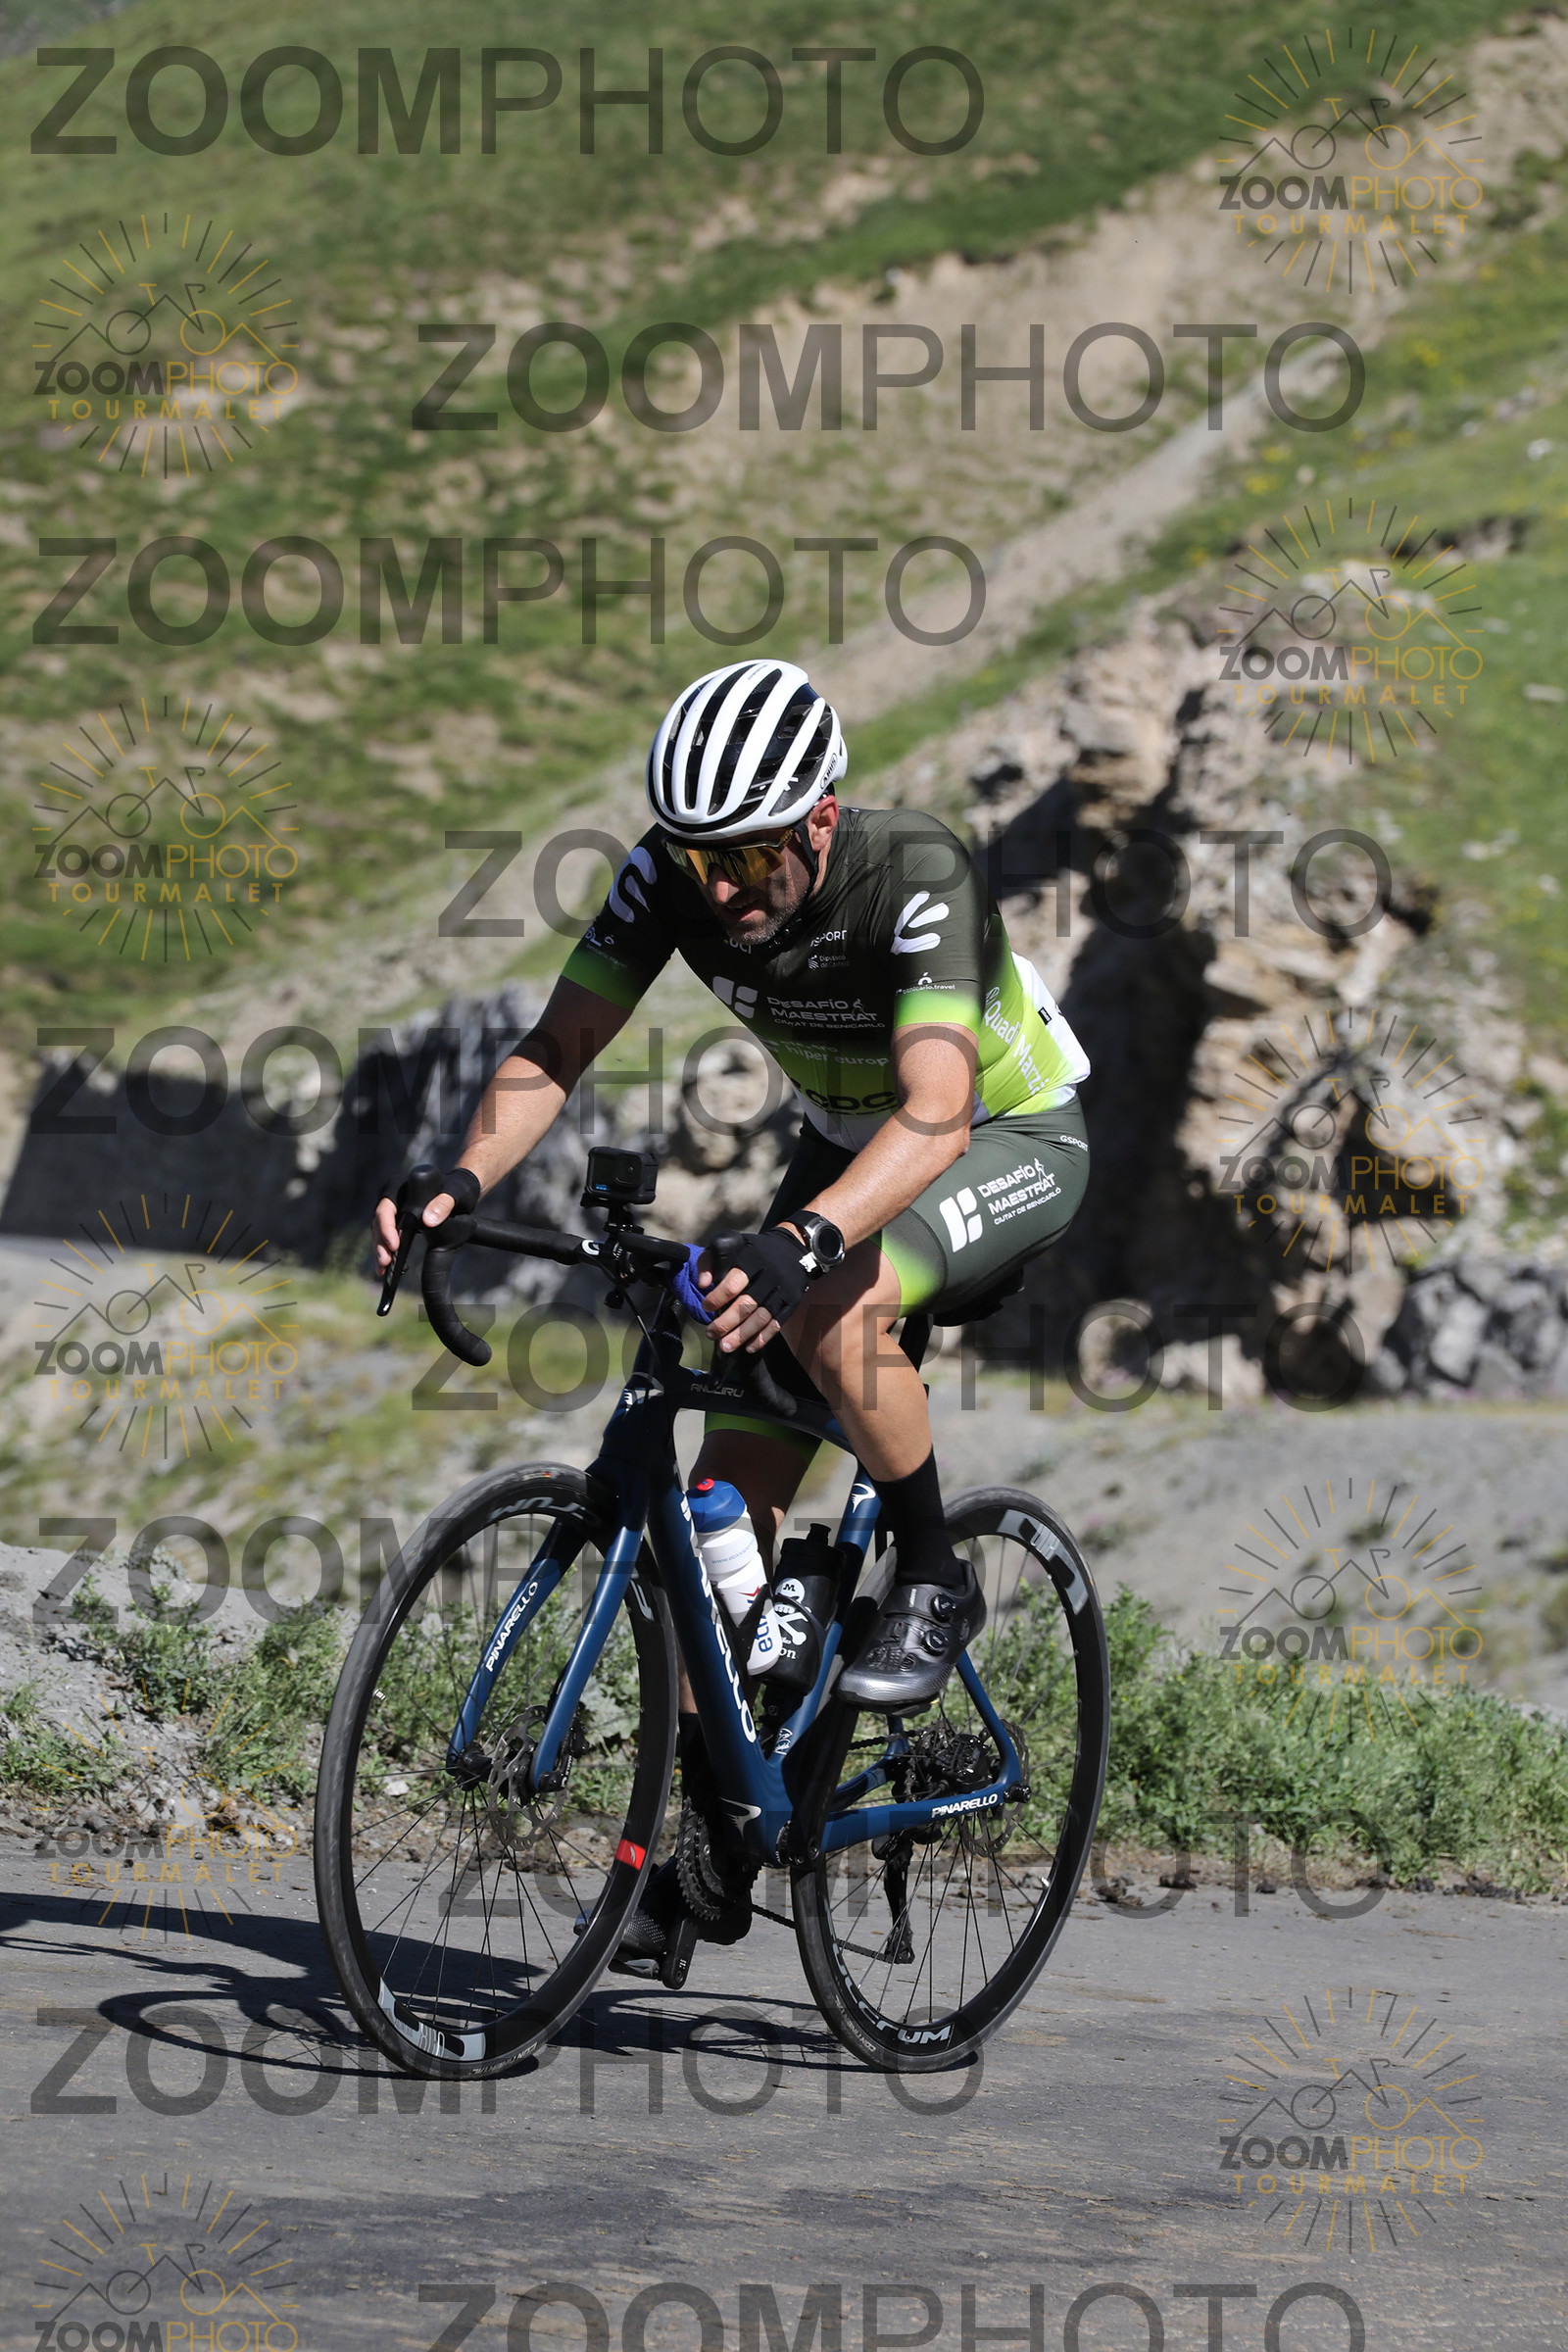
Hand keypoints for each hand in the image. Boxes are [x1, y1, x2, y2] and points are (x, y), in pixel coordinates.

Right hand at [372, 1191, 455, 1271]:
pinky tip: (386, 1268)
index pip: (386, 1207)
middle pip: (379, 1222)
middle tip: (385, 1261)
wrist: (460, 1193)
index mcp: (401, 1188)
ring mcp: (395, 1212)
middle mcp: (394, 1199)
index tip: (394, 1245)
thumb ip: (444, 1203)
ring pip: (380, 1232)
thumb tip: (428, 1221)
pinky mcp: (399, 1223)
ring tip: (383, 1268)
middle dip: (381, 1243)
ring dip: (381, 1250)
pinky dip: (386, 1252)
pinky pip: (387, 1238)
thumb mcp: (455, 1193)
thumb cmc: (456, 1188)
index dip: (386, 1227)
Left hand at [699, 1225, 811, 1354]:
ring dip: (741, 1335)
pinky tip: (748, 1347)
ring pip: (761, 1318)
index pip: (732, 1284)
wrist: (792, 1248)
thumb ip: (710, 1261)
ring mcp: (781, 1291)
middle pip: (746, 1305)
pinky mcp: (791, 1302)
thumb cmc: (753, 1251)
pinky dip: (762, 1338)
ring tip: (725, 1346)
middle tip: (710, 1333)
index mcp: (751, 1260)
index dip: (717, 1298)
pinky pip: (777, 1324)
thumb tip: (703, 1284)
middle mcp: (769, 1276)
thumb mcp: (730, 1245)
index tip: (705, 1307)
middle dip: (726, 1323)